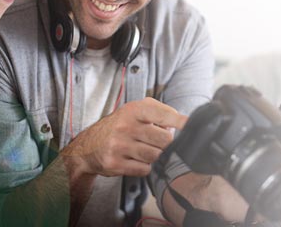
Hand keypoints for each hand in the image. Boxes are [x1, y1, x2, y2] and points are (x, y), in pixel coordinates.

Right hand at [62, 97, 187, 176]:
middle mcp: (125, 126)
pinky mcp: (115, 163)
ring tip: (147, 150)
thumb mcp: (135, 111)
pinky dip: (145, 167)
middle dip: (168, 143)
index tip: (192, 126)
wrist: (88, 146)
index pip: (163, 114)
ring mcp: (119, 146)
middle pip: (164, 139)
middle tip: (162, 143)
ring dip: (156, 156)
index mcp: (133, 110)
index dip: (180, 121)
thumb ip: (159, 113)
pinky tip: (137, 160)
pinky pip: (144, 169)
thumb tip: (179, 125)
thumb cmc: (119, 126)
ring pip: (155, 156)